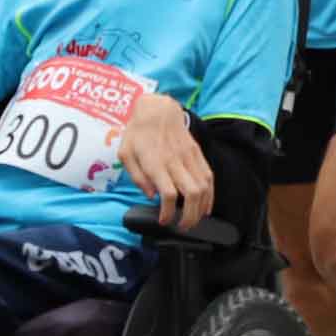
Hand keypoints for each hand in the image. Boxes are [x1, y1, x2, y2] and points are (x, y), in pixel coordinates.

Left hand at [116, 94, 212, 226]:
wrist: (158, 109)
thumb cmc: (138, 133)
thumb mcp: (126, 153)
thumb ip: (136, 176)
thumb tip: (150, 194)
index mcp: (155, 162)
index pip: (167, 193)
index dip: (167, 212)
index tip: (164, 221)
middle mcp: (175, 161)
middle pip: (190, 194)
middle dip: (189, 216)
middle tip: (182, 226)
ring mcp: (189, 157)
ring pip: (204, 188)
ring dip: (201, 209)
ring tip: (194, 221)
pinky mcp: (198, 154)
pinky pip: (209, 177)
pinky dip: (210, 195)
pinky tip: (205, 207)